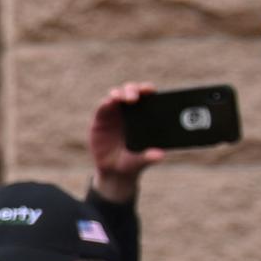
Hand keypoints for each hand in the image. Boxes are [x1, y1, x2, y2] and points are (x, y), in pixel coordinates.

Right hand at [88, 82, 164, 203]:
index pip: (147, 98)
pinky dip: (105, 104)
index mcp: (144, 117)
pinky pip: (102, 107)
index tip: (150, 90)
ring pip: (116, 96)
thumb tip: (160, 155)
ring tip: (118, 98)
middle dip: (132, 90)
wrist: (112, 171)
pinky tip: (108, 103)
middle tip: (134, 98)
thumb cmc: (131, 163)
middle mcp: (129, 112)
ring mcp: (114, 114)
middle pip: (131, 92)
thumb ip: (148, 157)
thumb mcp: (140, 161)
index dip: (148, 90)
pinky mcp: (100, 119)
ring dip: (118, 94)